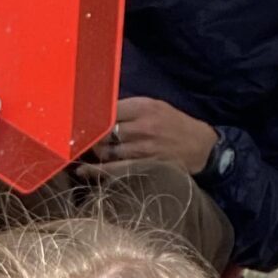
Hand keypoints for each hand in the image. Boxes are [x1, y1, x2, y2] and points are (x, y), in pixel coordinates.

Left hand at [87, 96, 217, 173]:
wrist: (200, 147)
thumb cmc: (175, 124)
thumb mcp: (156, 106)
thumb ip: (130, 108)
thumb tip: (102, 111)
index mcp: (144, 107)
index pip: (108, 109)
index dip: (91, 115)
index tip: (80, 119)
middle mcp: (142, 127)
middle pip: (104, 132)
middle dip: (89, 136)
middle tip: (77, 138)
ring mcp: (142, 149)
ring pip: (106, 151)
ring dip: (92, 153)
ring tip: (80, 153)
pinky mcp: (144, 167)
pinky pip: (115, 170)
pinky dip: (97, 171)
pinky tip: (83, 171)